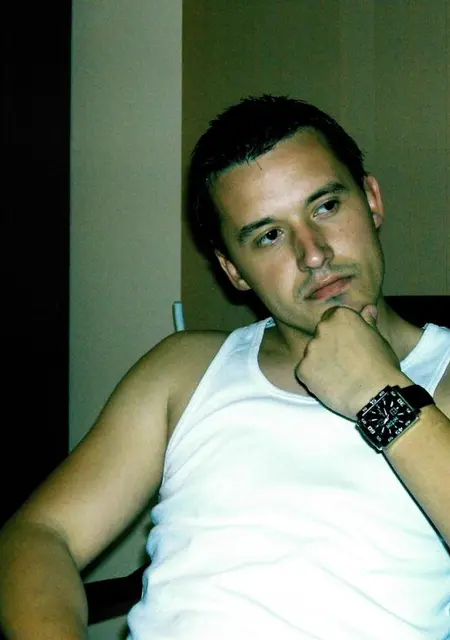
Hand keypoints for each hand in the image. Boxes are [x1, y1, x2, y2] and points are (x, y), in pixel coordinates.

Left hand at [295, 305, 406, 419]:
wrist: (376, 395)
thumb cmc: (382, 366)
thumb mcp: (379, 339)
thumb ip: (368, 322)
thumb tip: (368, 309)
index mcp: (341, 316)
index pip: (332, 317)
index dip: (340, 332)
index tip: (349, 345)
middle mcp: (322, 328)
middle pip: (321, 335)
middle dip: (329, 346)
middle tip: (345, 362)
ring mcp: (311, 349)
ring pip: (312, 354)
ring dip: (321, 362)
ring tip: (339, 376)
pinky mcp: (302, 369)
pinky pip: (304, 371)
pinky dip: (314, 378)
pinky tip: (331, 385)